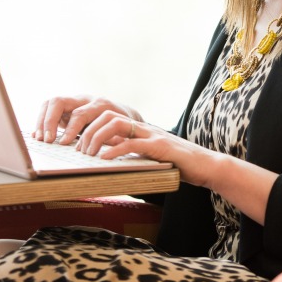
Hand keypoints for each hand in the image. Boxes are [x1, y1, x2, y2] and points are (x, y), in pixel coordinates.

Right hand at [34, 95, 142, 144]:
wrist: (123, 114)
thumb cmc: (121, 126)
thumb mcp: (118, 132)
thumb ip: (109, 139)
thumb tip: (99, 150)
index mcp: (100, 104)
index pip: (80, 113)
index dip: (70, 128)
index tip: (63, 143)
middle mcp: (85, 99)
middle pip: (60, 101)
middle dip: (50, 121)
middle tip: (47, 140)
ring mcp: (74, 102)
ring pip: (51, 103)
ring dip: (42, 121)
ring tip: (38, 139)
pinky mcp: (66, 108)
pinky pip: (49, 110)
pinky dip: (41, 121)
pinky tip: (37, 136)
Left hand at [75, 110, 215, 186]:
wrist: (205, 165)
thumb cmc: (177, 164)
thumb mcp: (148, 156)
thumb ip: (131, 152)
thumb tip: (106, 154)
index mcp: (139, 129)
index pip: (108, 117)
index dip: (88, 126)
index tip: (76, 143)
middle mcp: (143, 128)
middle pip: (107, 115)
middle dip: (87, 130)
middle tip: (78, 151)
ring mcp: (152, 135)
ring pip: (117, 123)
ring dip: (97, 137)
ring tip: (88, 154)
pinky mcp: (159, 147)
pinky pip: (133, 143)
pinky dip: (115, 149)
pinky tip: (105, 158)